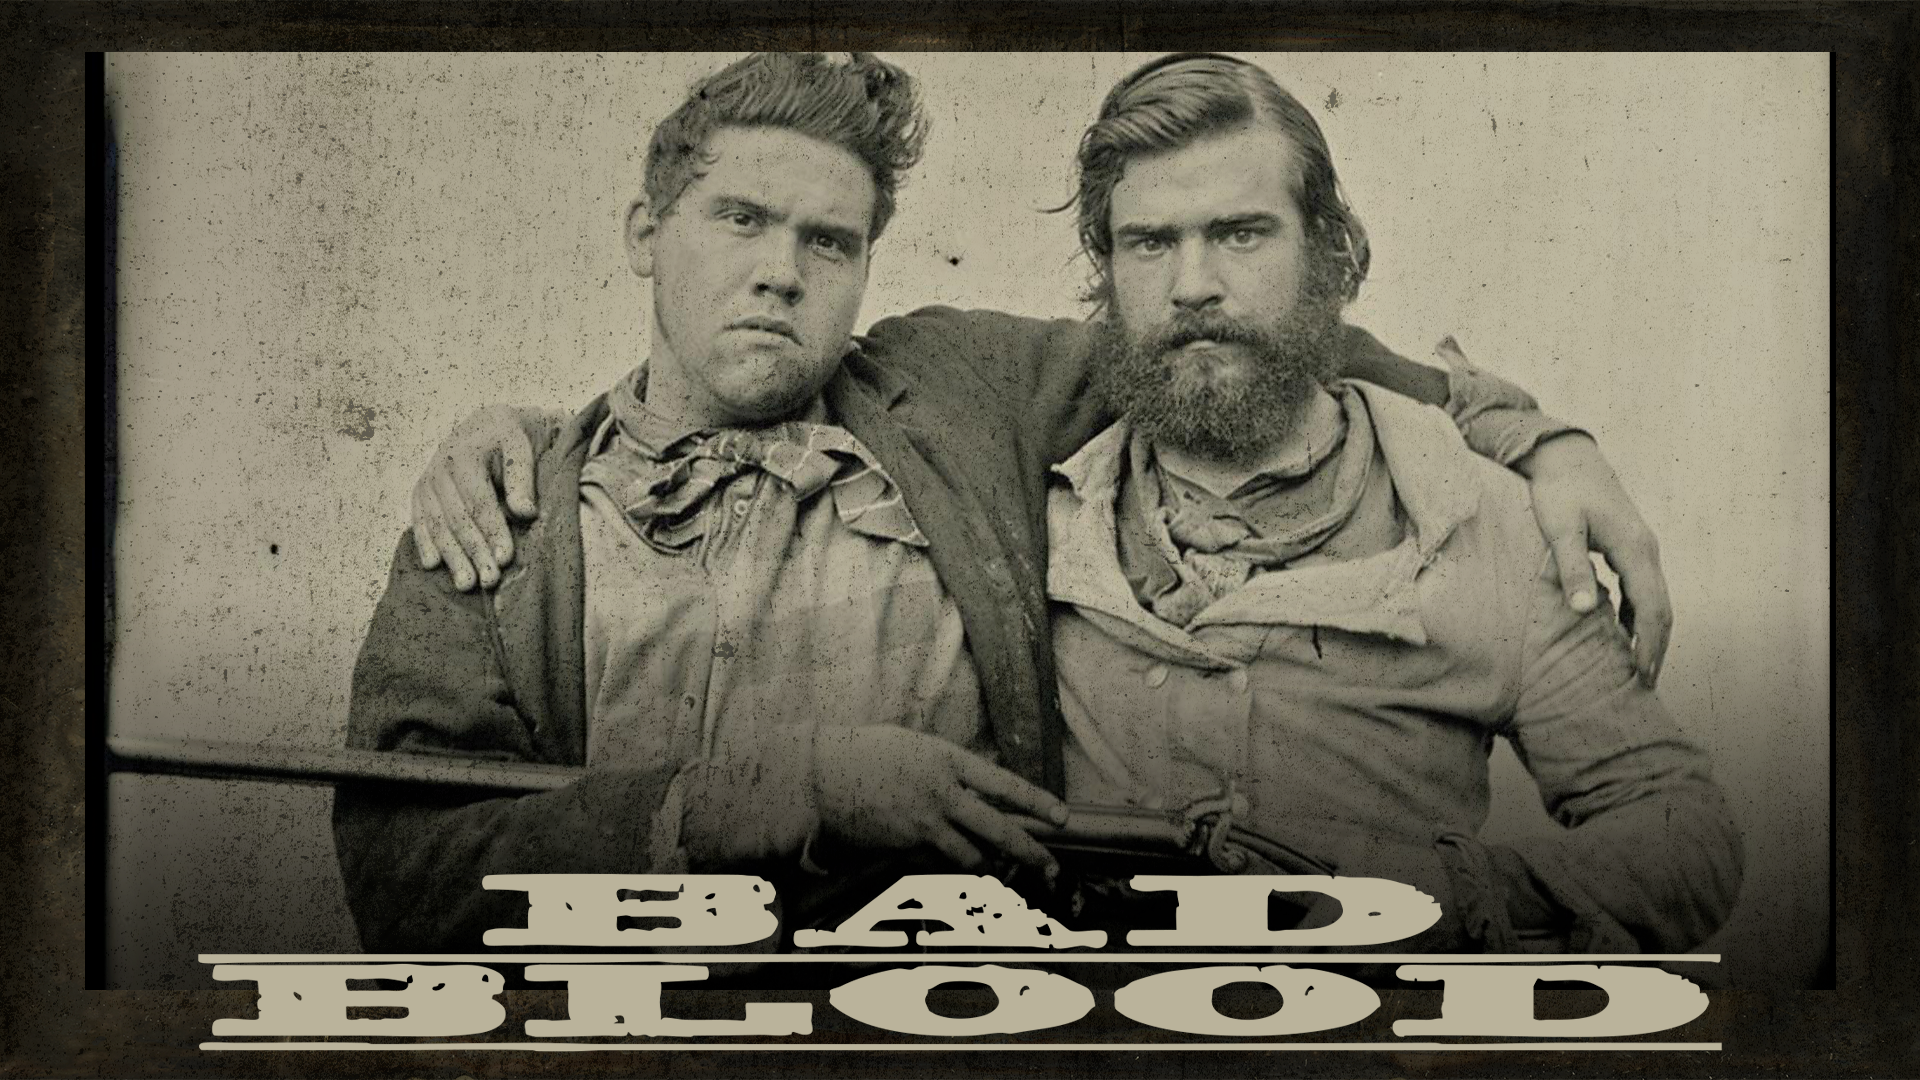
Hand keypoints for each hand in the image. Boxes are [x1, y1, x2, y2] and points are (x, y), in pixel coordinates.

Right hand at [411, 405, 549, 590]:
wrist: (488, 422)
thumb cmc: (511, 438)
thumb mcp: (522, 447)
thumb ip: (522, 478)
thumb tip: (526, 512)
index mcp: (464, 456)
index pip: (479, 502)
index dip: (492, 532)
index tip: (505, 559)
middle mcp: (440, 469)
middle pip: (457, 519)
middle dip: (473, 552)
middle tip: (489, 581)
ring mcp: (428, 481)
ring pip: (437, 525)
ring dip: (452, 557)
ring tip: (466, 585)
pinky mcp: (421, 492)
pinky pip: (420, 521)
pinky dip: (425, 543)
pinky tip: (433, 566)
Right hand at [812, 726, 1068, 880]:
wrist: (822, 774)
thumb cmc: (867, 752)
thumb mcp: (917, 747)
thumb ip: (948, 768)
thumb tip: (974, 788)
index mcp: (948, 760)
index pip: (1004, 784)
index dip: (1036, 802)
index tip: (1063, 817)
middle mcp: (942, 792)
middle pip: (998, 828)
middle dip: (1031, 850)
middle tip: (1053, 867)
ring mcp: (924, 821)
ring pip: (972, 855)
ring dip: (989, 865)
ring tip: (1002, 871)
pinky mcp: (906, 844)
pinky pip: (939, 861)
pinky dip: (950, 864)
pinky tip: (954, 863)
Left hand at [1515, 432, 1671, 685]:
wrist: (1566, 457)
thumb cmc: (1559, 491)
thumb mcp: (1560, 529)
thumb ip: (1572, 568)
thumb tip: (1584, 611)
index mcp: (1634, 549)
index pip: (1652, 607)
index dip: (1649, 644)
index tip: (1642, 675)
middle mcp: (1646, 550)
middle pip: (1661, 608)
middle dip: (1656, 646)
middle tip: (1645, 684)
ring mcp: (1640, 548)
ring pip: (1654, 599)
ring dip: (1648, 633)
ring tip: (1636, 668)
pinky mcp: (1628, 547)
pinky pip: (1641, 589)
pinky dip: (1636, 615)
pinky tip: (1620, 634)